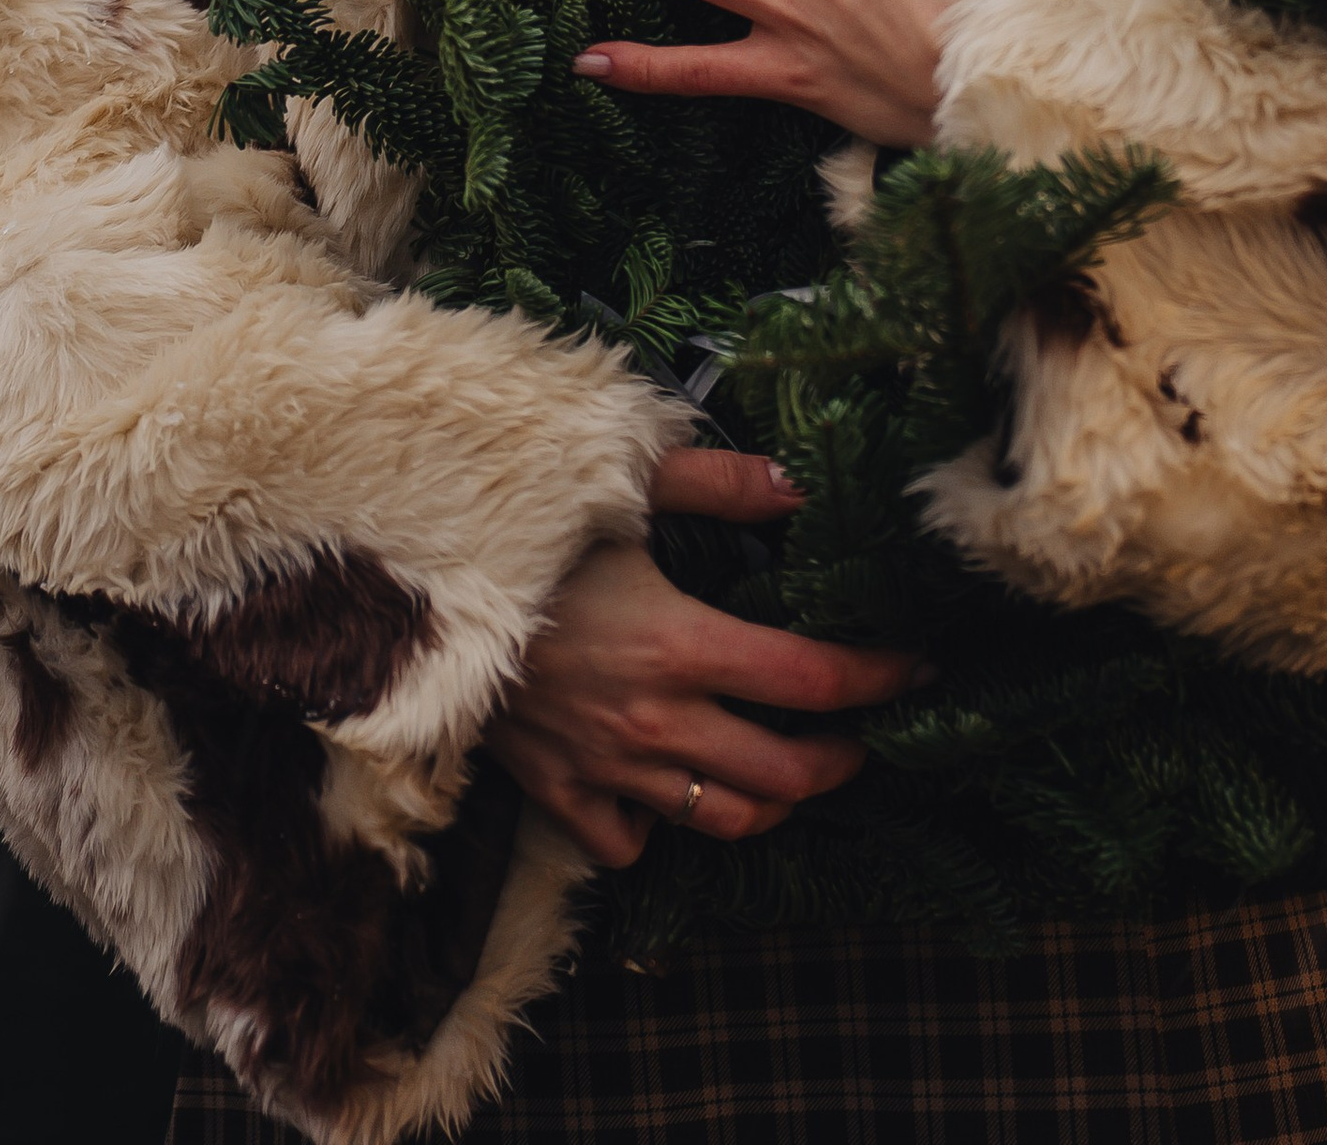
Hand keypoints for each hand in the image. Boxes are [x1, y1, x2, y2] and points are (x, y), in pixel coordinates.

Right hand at [485, 447, 921, 866]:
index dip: (879, 678)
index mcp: (681, 645)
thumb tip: (799, 483)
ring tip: (794, 769)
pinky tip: (676, 787)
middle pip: (785, 774)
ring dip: (774, 802)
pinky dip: (665, 826)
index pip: (811, 682)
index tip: (917, 666)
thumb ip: (716, 483)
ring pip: (723, 819)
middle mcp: (655, 723)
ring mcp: (607, 770)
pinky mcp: (560, 794)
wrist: (409, 595)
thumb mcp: (616, 486)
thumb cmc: (520, 535)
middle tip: (863, 732)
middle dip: (843, 758)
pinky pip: (632, 842)